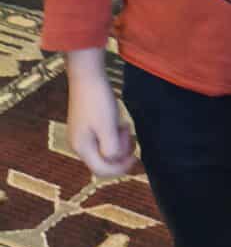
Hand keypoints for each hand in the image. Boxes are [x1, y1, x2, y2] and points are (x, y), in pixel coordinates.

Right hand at [66, 51, 136, 176]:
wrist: (87, 76)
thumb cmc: (97, 101)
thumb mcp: (107, 127)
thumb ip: (111, 149)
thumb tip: (114, 160)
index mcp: (82, 148)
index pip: (102, 171)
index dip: (120, 168)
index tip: (136, 157)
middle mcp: (79, 145)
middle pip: (103, 162)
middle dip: (120, 153)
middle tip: (129, 134)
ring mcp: (82, 136)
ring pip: (105, 151)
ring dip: (119, 143)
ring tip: (124, 127)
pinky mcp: (87, 126)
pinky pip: (103, 139)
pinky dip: (114, 135)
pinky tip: (120, 123)